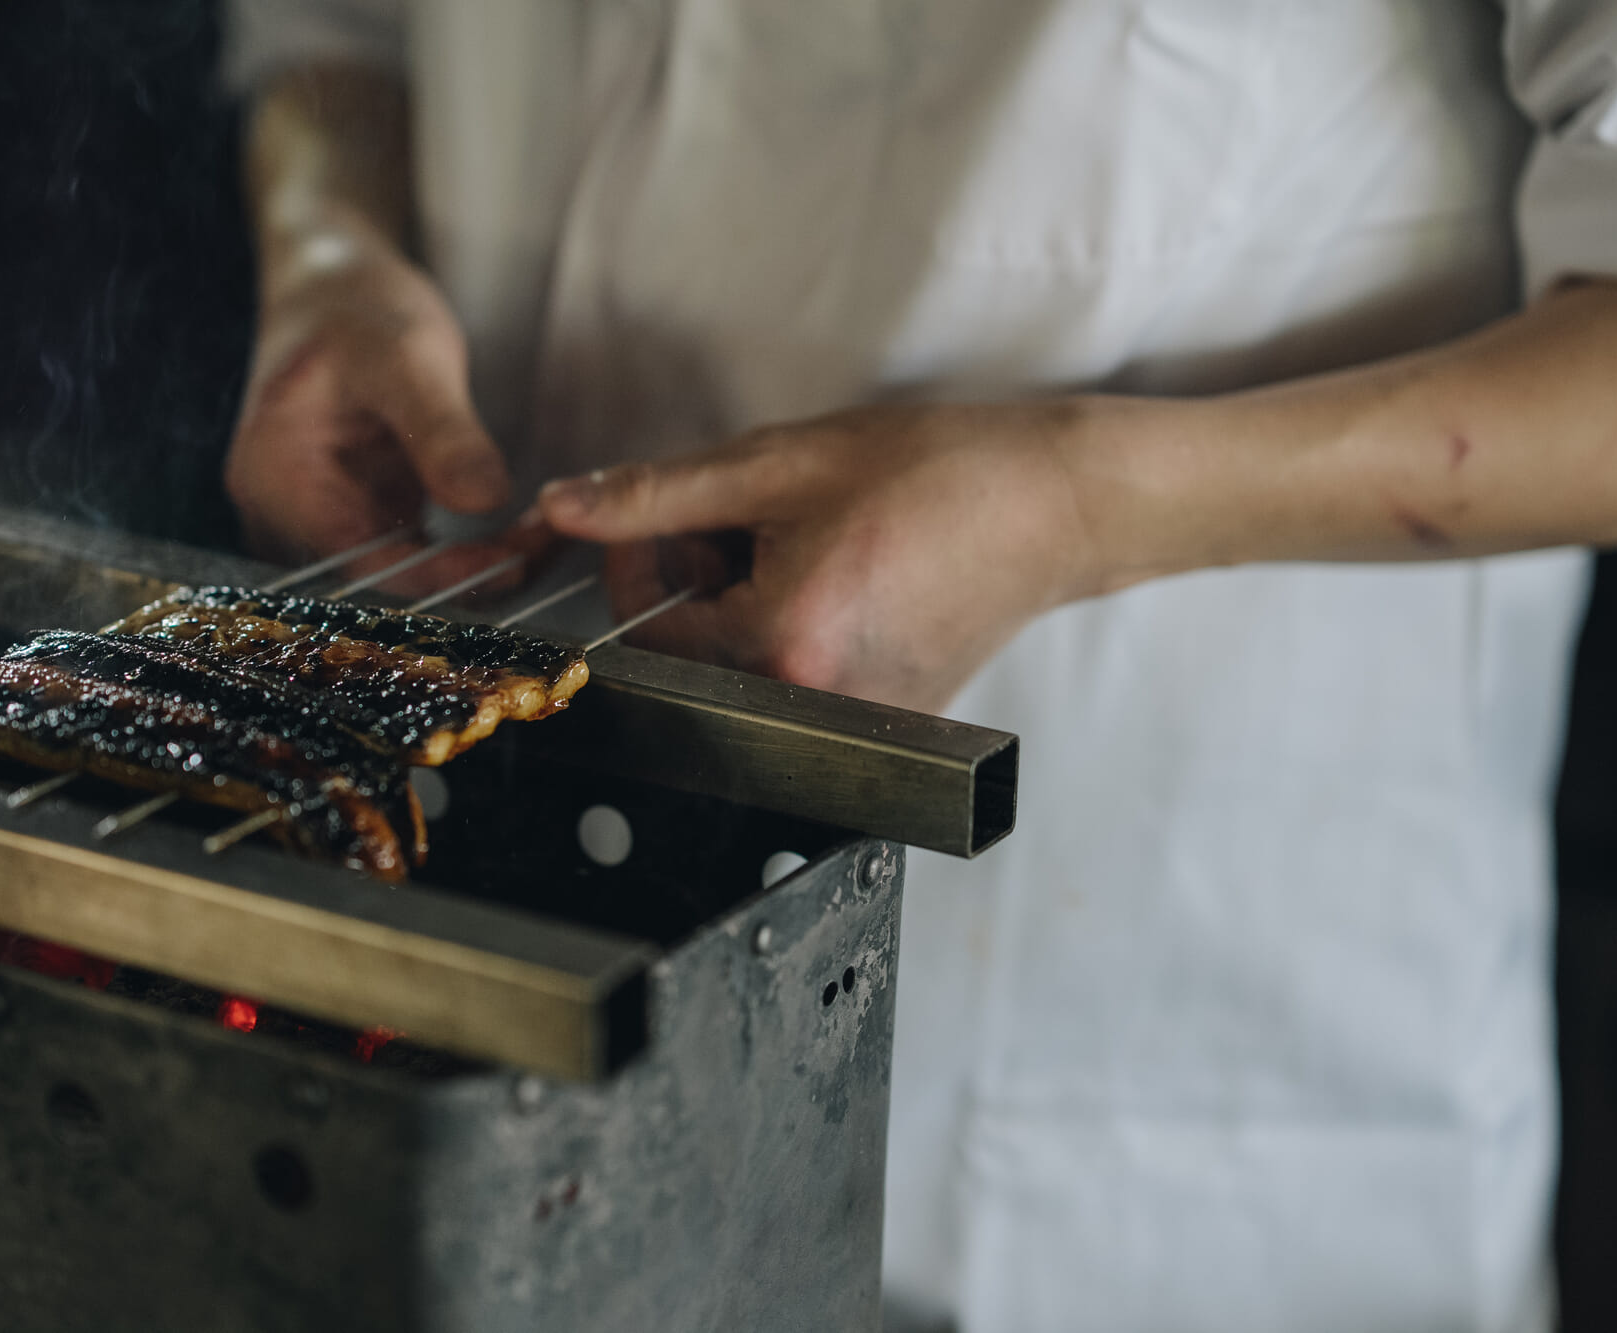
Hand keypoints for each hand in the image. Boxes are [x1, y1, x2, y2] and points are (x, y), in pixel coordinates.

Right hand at [224, 238, 516, 589]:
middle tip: (539, 558)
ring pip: (399, 566)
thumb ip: (443, 431)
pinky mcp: (354, 507)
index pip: (359, 558)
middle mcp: (284, 508)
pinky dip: (460, 546)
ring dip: (466, 566)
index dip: (437, 573)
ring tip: (537, 547)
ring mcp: (317, 511)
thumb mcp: (403, 357)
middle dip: (459, 576)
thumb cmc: (354, 306)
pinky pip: (408, 545)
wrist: (334, 282)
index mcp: (275, 476)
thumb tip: (485, 501)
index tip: (509, 566)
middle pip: (377, 573)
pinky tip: (514, 535)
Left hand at [536, 400, 1145, 713]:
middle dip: (695, 583)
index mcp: (785, 643)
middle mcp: (817, 705)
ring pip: (743, 670)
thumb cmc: (938, 473)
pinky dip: (791, 633)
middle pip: (694, 656)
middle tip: (749, 518)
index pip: (648, 628)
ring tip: (807, 544)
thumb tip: (560, 511)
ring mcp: (857, 726)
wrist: (1057, 503)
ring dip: (743, 606)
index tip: (665, 515)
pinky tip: (840, 584)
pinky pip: (795, 684)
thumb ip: (655, 494)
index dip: (638, 561)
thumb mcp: (779, 464)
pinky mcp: (886, 726)